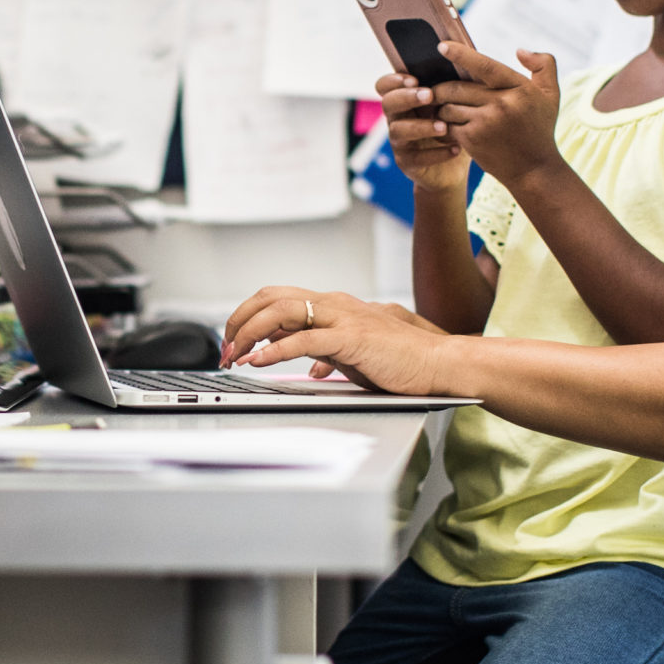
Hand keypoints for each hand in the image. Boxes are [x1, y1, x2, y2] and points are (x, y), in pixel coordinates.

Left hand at [219, 287, 458, 393]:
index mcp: (333, 306)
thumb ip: (327, 352)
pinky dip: (274, 350)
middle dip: (239, 321)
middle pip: (271, 298)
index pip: (277, 298)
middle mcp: (334, 304)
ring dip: (249, 334)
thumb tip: (308, 365)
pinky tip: (259, 362)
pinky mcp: (352, 337)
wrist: (438, 363)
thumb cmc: (400, 361)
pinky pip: (303, 339)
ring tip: (234, 355)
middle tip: (225, 348)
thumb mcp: (353, 353)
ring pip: (282, 312)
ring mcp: (343, 318)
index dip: (248, 316)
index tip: (234, 341)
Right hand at [374, 70, 470, 191]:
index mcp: (405, 100)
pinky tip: (456, 149)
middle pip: (388, 103)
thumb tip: (462, 54)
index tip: (413, 78)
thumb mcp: (455, 103)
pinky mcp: (407, 163)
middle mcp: (397, 118)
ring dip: (421, 126)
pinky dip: (436, 153)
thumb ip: (453, 83)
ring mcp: (399, 142)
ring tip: (444, 126)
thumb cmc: (455, 126)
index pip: (384, 85)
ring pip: (398, 131)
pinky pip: (416, 158)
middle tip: (429, 95)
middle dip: (407, 97)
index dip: (393, 80)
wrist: (455, 167)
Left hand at [422, 44, 566, 184]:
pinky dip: (442, 124)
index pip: (484, 66)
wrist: (534, 170)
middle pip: (457, 87)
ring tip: (441, 108)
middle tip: (433, 88)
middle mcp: (501, 104)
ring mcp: (485, 123)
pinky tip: (444, 125)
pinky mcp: (472, 140)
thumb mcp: (550, 95)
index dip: (461, 54)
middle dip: (441, 87)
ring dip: (441, 106)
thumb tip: (520, 50)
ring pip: (448, 106)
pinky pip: (446, 125)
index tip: (441, 46)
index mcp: (518, 88)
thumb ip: (543, 65)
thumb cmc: (540, 129)